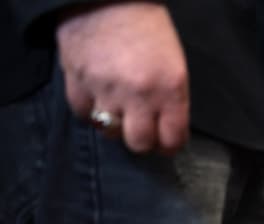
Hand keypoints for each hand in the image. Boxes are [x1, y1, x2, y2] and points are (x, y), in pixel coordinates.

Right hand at [56, 2, 189, 153]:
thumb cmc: (148, 28)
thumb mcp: (175, 64)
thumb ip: (173, 99)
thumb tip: (167, 129)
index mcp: (170, 89)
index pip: (173, 139)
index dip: (170, 145)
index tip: (166, 142)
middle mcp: (139, 94)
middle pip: (140, 144)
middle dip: (143, 141)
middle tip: (142, 130)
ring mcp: (106, 89)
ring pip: (111, 132)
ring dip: (116, 126)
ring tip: (119, 111)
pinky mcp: (77, 81)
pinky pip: (84, 115)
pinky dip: (91, 113)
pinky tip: (98, 101)